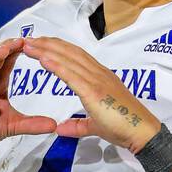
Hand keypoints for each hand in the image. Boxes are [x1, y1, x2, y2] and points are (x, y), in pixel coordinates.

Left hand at [18, 36, 161, 151]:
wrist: (142, 133)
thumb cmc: (124, 128)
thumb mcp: (95, 126)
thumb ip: (77, 125)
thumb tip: (60, 128)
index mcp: (101, 78)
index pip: (77, 57)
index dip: (58, 48)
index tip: (42, 44)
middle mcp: (99, 74)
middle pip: (70, 53)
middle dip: (49, 44)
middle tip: (29, 39)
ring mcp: (97, 81)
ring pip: (69, 60)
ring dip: (47, 51)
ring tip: (29, 45)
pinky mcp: (94, 92)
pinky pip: (72, 76)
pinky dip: (57, 66)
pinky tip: (43, 60)